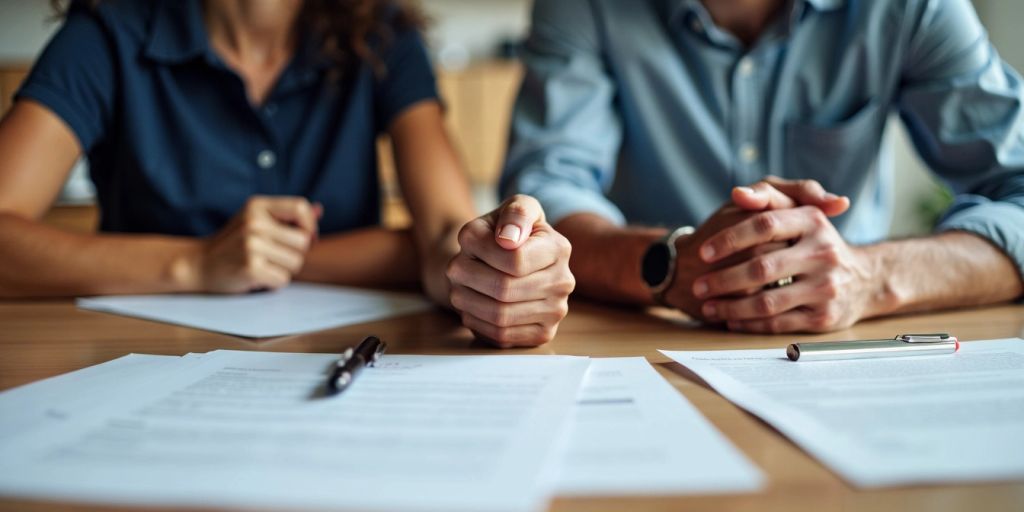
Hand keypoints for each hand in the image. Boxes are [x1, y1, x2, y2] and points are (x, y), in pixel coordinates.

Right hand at [196, 196, 319, 293]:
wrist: (198, 264)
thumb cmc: (232, 244)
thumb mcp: (255, 221)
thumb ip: (286, 217)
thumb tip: (319, 210)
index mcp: (257, 206)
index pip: (301, 207)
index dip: (310, 226)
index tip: (305, 239)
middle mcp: (254, 222)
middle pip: (303, 242)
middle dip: (294, 254)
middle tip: (274, 257)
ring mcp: (251, 245)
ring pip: (296, 263)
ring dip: (284, 270)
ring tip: (264, 265)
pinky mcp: (250, 267)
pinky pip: (283, 279)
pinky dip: (273, 283)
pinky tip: (257, 276)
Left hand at [446, 195, 574, 347]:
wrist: (513, 261)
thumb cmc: (510, 232)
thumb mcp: (515, 207)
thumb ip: (515, 213)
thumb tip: (508, 239)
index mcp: (558, 248)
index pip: (514, 260)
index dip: (481, 252)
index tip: (471, 243)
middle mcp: (563, 282)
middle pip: (503, 289)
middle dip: (469, 277)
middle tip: (456, 267)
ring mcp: (555, 311)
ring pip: (499, 315)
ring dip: (468, 300)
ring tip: (460, 285)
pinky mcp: (541, 334)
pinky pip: (500, 335)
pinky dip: (477, 320)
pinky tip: (473, 304)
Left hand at [664, 177, 850, 321]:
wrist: (864, 279)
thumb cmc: (814, 241)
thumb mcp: (798, 211)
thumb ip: (767, 196)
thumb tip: (737, 194)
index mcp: (813, 221)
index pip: (764, 225)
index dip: (729, 239)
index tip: (703, 252)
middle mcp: (823, 253)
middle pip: (761, 268)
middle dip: (723, 279)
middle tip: (698, 286)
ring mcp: (825, 287)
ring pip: (766, 302)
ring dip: (730, 307)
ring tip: (708, 306)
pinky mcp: (824, 317)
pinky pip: (777, 323)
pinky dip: (749, 324)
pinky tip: (730, 320)